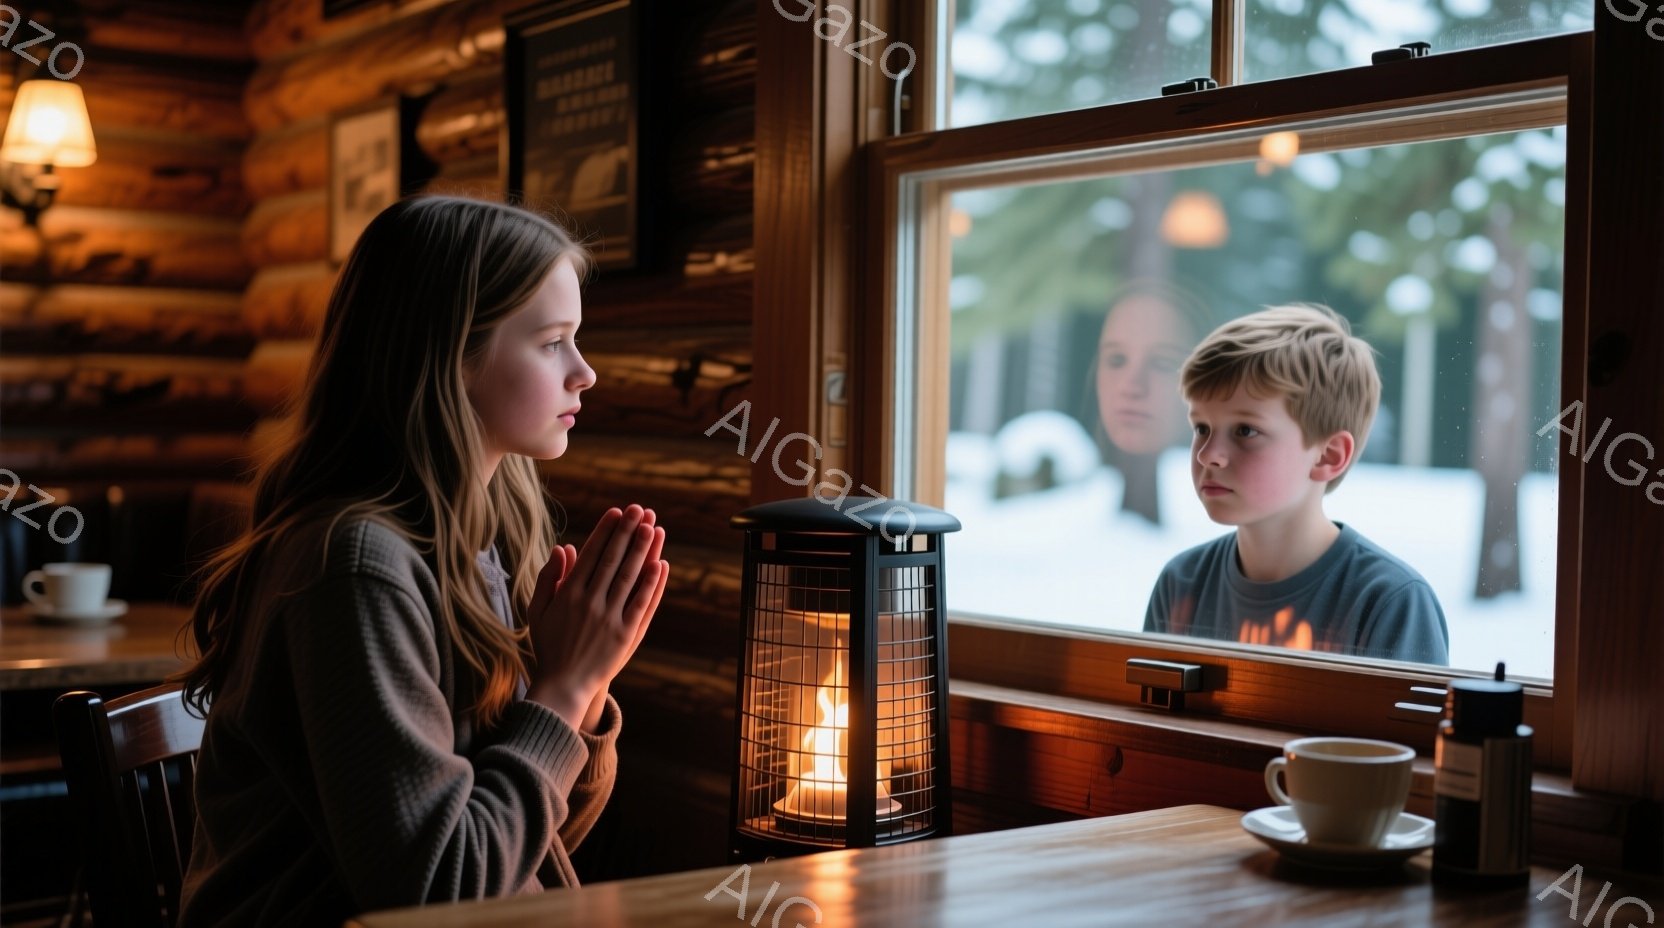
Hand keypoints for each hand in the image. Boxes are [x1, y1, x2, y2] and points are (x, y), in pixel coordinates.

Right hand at [525, 505, 668, 729]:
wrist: (564, 686)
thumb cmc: (549, 646)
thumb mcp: (537, 611)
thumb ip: (548, 578)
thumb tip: (564, 547)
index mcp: (568, 595)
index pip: (591, 555)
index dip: (605, 531)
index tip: (617, 512)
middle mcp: (590, 603)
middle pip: (613, 560)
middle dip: (627, 532)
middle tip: (640, 509)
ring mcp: (610, 619)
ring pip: (630, 577)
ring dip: (643, 550)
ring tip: (653, 527)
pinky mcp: (626, 635)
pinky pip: (642, 604)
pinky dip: (652, 584)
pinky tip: (661, 564)